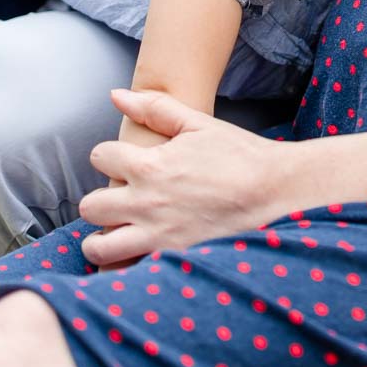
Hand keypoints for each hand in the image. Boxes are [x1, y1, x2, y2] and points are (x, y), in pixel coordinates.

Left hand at [79, 88, 305, 266]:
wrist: (278, 194)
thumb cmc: (242, 156)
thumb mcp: (199, 124)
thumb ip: (155, 108)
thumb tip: (116, 95)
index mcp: (150, 165)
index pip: (99, 156)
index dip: (108, 157)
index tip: (121, 163)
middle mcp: (146, 203)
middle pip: (89, 206)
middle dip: (97, 203)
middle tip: (115, 203)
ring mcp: (157, 237)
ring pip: (98, 247)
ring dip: (100, 241)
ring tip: (115, 236)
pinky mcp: (171, 261)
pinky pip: (126, 271)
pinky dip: (124, 266)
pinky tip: (135, 258)